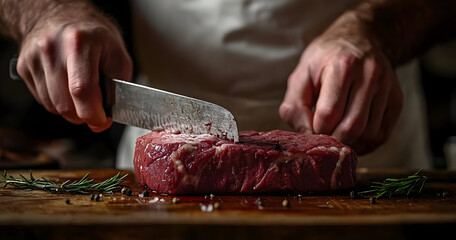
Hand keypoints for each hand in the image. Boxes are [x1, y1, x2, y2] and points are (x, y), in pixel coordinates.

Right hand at [16, 7, 132, 131]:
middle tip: (94, 110)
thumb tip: (104, 120)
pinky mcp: (24, 67)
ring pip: (52, 106)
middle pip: (64, 104)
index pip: (82, 90)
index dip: (93, 114)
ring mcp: (34, 57)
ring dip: (70, 110)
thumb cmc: (94, 37)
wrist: (63, 17)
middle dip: (83, 115)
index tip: (101, 120)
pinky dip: (58, 102)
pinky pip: (42, 100)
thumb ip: (117, 89)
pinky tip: (67, 87)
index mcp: (79, 43)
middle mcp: (52, 48)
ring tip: (81, 94)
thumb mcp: (118, 56)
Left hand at [280, 31, 402, 153]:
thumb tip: (305, 134)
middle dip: (333, 140)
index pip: (329, 113)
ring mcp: (387, 87)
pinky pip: (382, 134)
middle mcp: (369, 74)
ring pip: (369, 134)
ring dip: (349, 142)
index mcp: (342, 66)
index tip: (311, 127)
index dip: (316, 128)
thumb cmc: (325, 61)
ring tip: (336, 132)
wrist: (358, 40)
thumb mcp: (301, 76)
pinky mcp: (397, 98)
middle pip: (352, 127)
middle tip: (323, 136)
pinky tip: (353, 135)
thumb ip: (294, 107)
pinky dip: (365, 143)